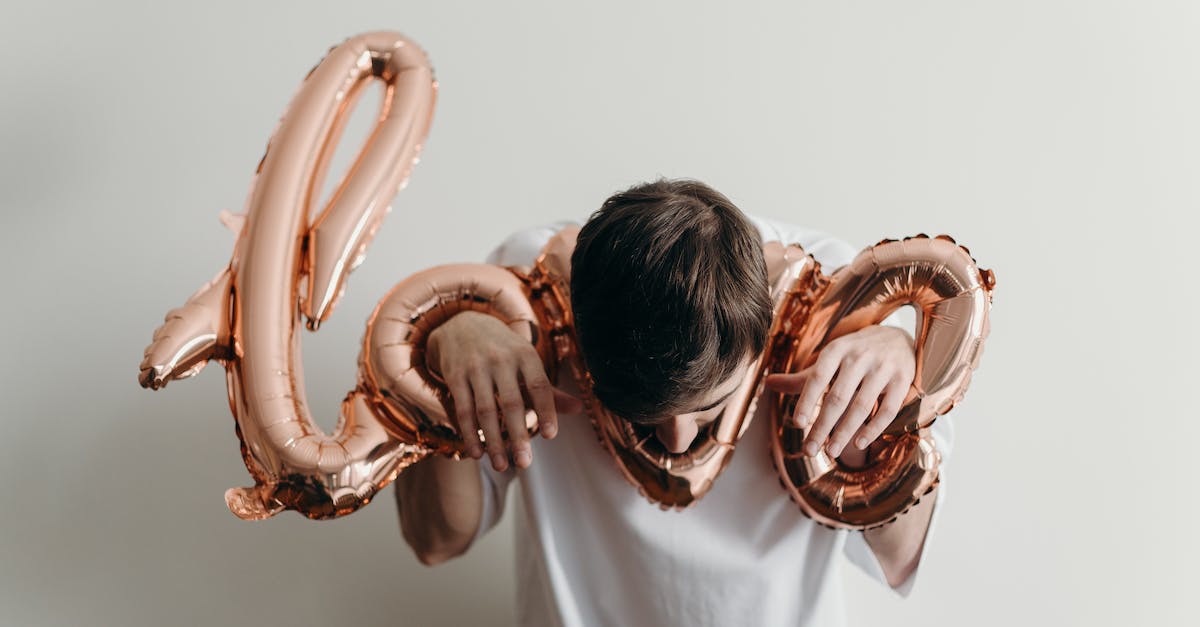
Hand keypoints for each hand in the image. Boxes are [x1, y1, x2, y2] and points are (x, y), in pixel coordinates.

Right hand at [426, 311, 582, 471]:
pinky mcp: (455, 376)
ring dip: (493, 441)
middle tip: (525, 463)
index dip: (546, 410)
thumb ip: (549, 390)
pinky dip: (470, 434)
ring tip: (501, 466)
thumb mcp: (527, 362)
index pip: (539, 385)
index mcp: (525, 355)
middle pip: (511, 402)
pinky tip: (477, 453)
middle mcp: (501, 359)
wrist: (462, 324)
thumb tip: (579, 409)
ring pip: (485, 410)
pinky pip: (463, 409)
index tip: (551, 436)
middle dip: (518, 435)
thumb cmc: (504, 350)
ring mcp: (476, 367)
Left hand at [764, 326, 914, 460]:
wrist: (897, 338)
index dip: (807, 401)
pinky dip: (873, 429)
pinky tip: (858, 444)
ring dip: (845, 432)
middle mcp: (859, 356)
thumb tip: (767, 383)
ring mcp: (883, 368)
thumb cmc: (853, 355)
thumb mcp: (828, 361)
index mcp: (836, 350)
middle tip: (809, 450)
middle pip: (838, 397)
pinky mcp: (903, 380)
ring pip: (862, 406)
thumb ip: (800, 378)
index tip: (797, 424)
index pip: (817, 378)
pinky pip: (887, 409)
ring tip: (830, 452)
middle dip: (822, 426)